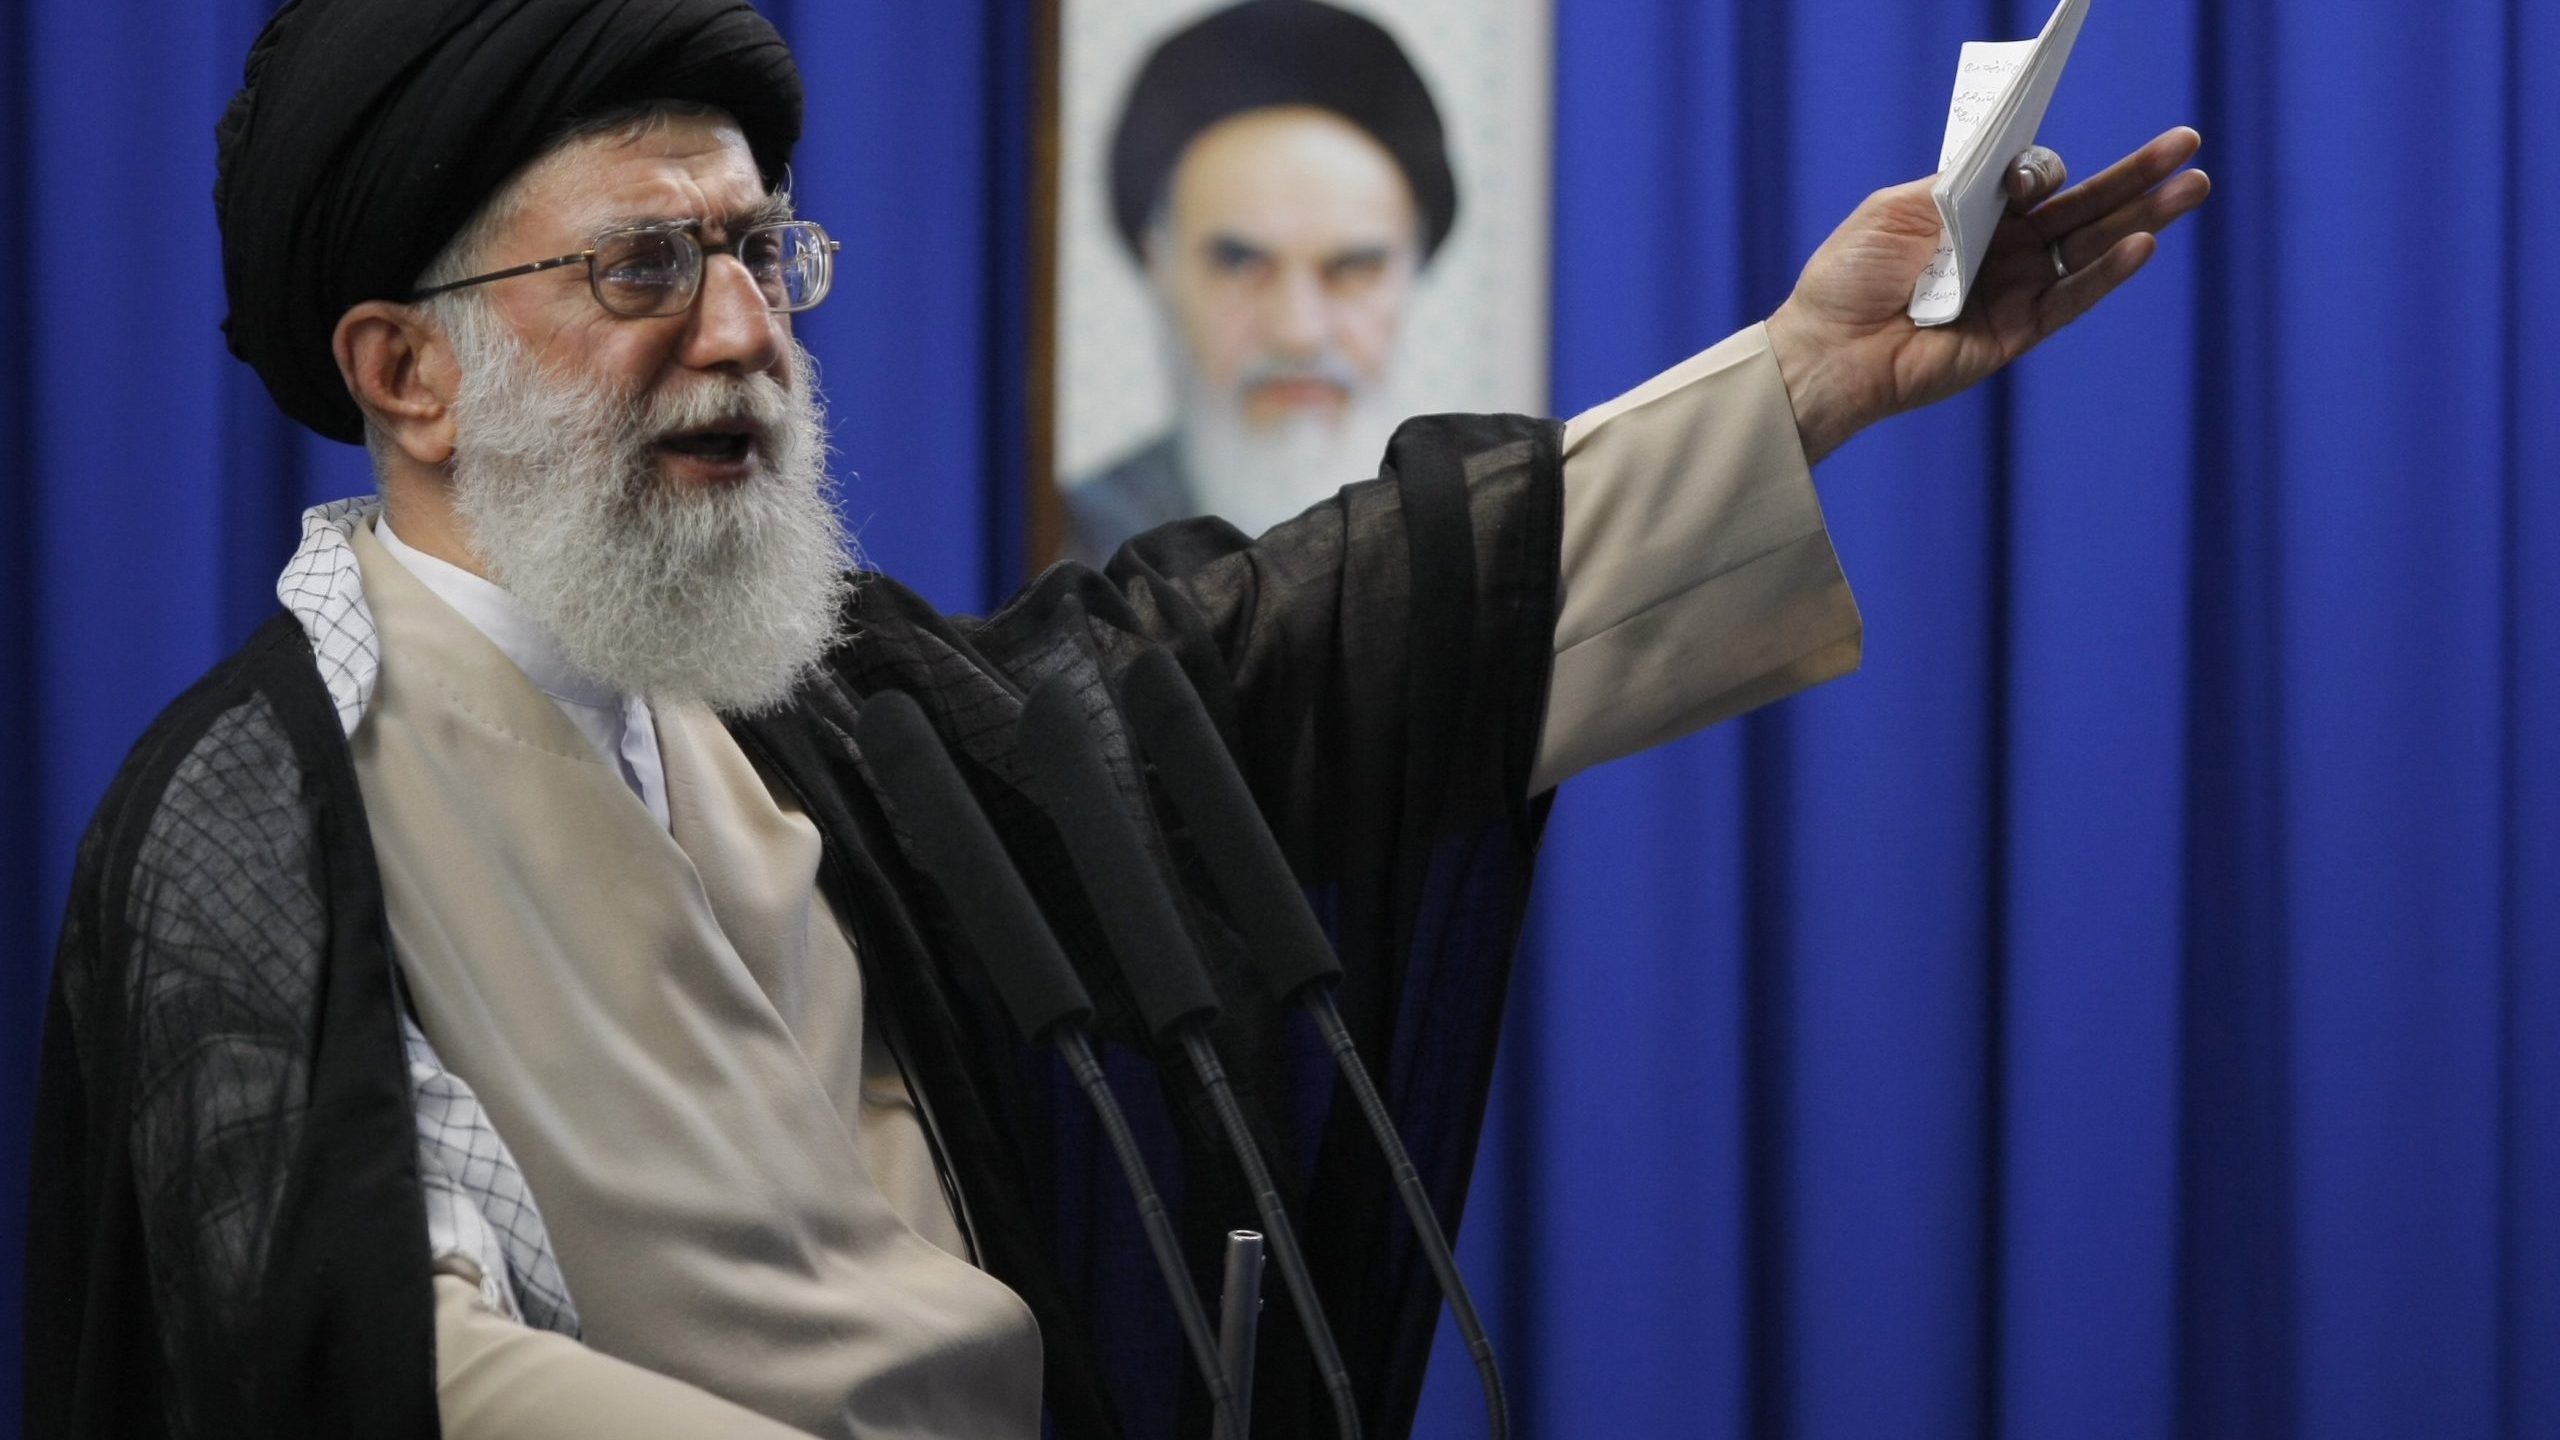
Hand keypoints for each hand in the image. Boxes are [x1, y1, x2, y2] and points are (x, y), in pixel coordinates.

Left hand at [1765, 126, 2210, 461]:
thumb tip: (2012, 168)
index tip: (2023, 177)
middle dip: (2136, 176)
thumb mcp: (1895, 211)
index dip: (2040, 169)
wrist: (1826, 349)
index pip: (2034, 180)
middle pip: (2081, 206)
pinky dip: (2107, 273)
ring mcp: (2013, 290)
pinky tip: (2144, 244)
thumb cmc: (1847, 279)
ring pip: (2090, 247)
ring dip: (2144, 216)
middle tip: (2188, 145)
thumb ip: (1956, 187)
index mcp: (1974, 215)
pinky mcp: (2016, 332)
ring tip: (2194, 186)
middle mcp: (2002, 250)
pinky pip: (2070, 298)